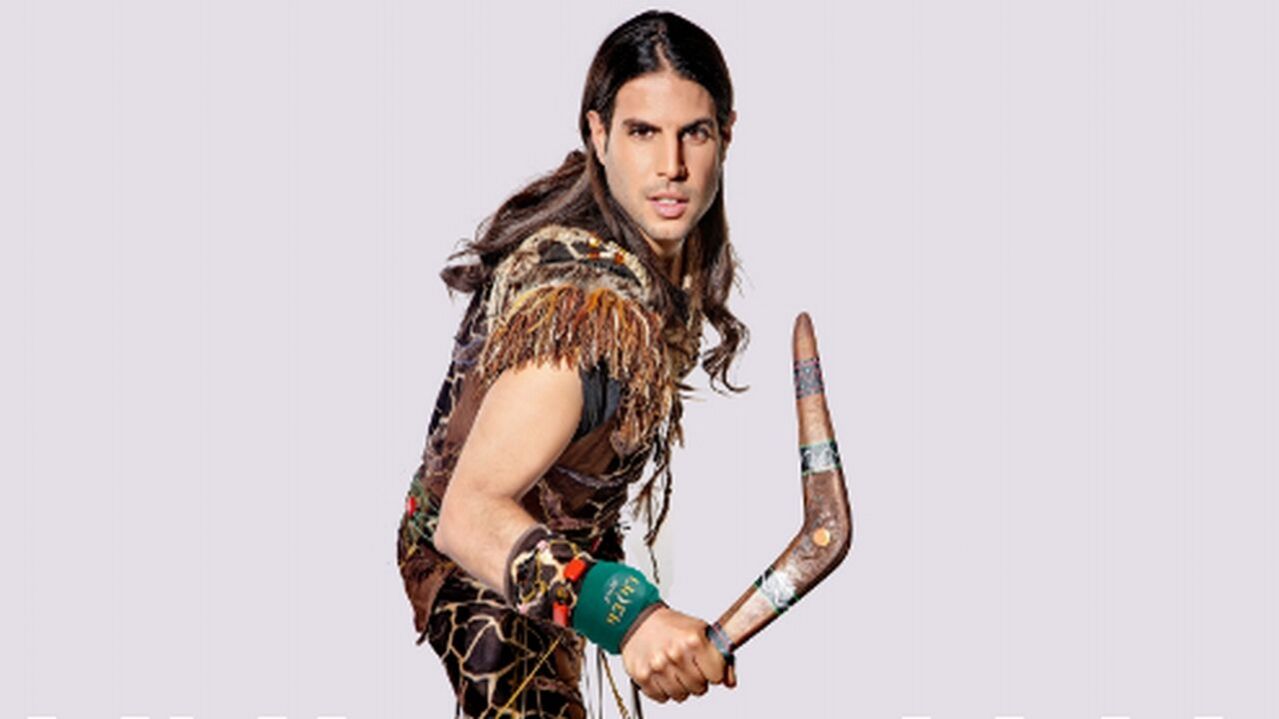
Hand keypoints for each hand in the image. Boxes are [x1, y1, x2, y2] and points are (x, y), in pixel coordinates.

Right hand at [619, 606, 737, 702]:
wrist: (639, 619)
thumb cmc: (671, 626)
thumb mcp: (701, 632)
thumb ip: (721, 658)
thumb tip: (730, 682)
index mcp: (694, 640)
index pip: (717, 676)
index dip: (713, 672)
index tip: (707, 665)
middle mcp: (676, 654)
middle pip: (700, 689)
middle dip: (697, 680)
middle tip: (689, 666)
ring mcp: (658, 667)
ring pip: (681, 696)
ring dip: (680, 686)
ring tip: (674, 669)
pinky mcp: (643, 677)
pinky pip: (662, 698)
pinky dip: (663, 689)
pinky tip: (662, 674)